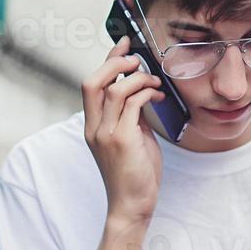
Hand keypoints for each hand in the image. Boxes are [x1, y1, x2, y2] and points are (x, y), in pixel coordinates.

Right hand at [81, 35, 164, 228]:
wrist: (132, 206)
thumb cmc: (134, 175)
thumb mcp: (130, 139)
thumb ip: (131, 117)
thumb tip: (143, 94)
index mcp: (92, 126)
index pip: (92, 84)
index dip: (107, 59)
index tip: (124, 43)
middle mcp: (94, 128)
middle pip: (93, 81)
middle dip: (115, 62)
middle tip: (137, 59)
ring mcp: (106, 134)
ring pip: (115, 89)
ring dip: (138, 78)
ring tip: (154, 82)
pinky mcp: (122, 140)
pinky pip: (132, 104)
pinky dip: (147, 93)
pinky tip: (158, 97)